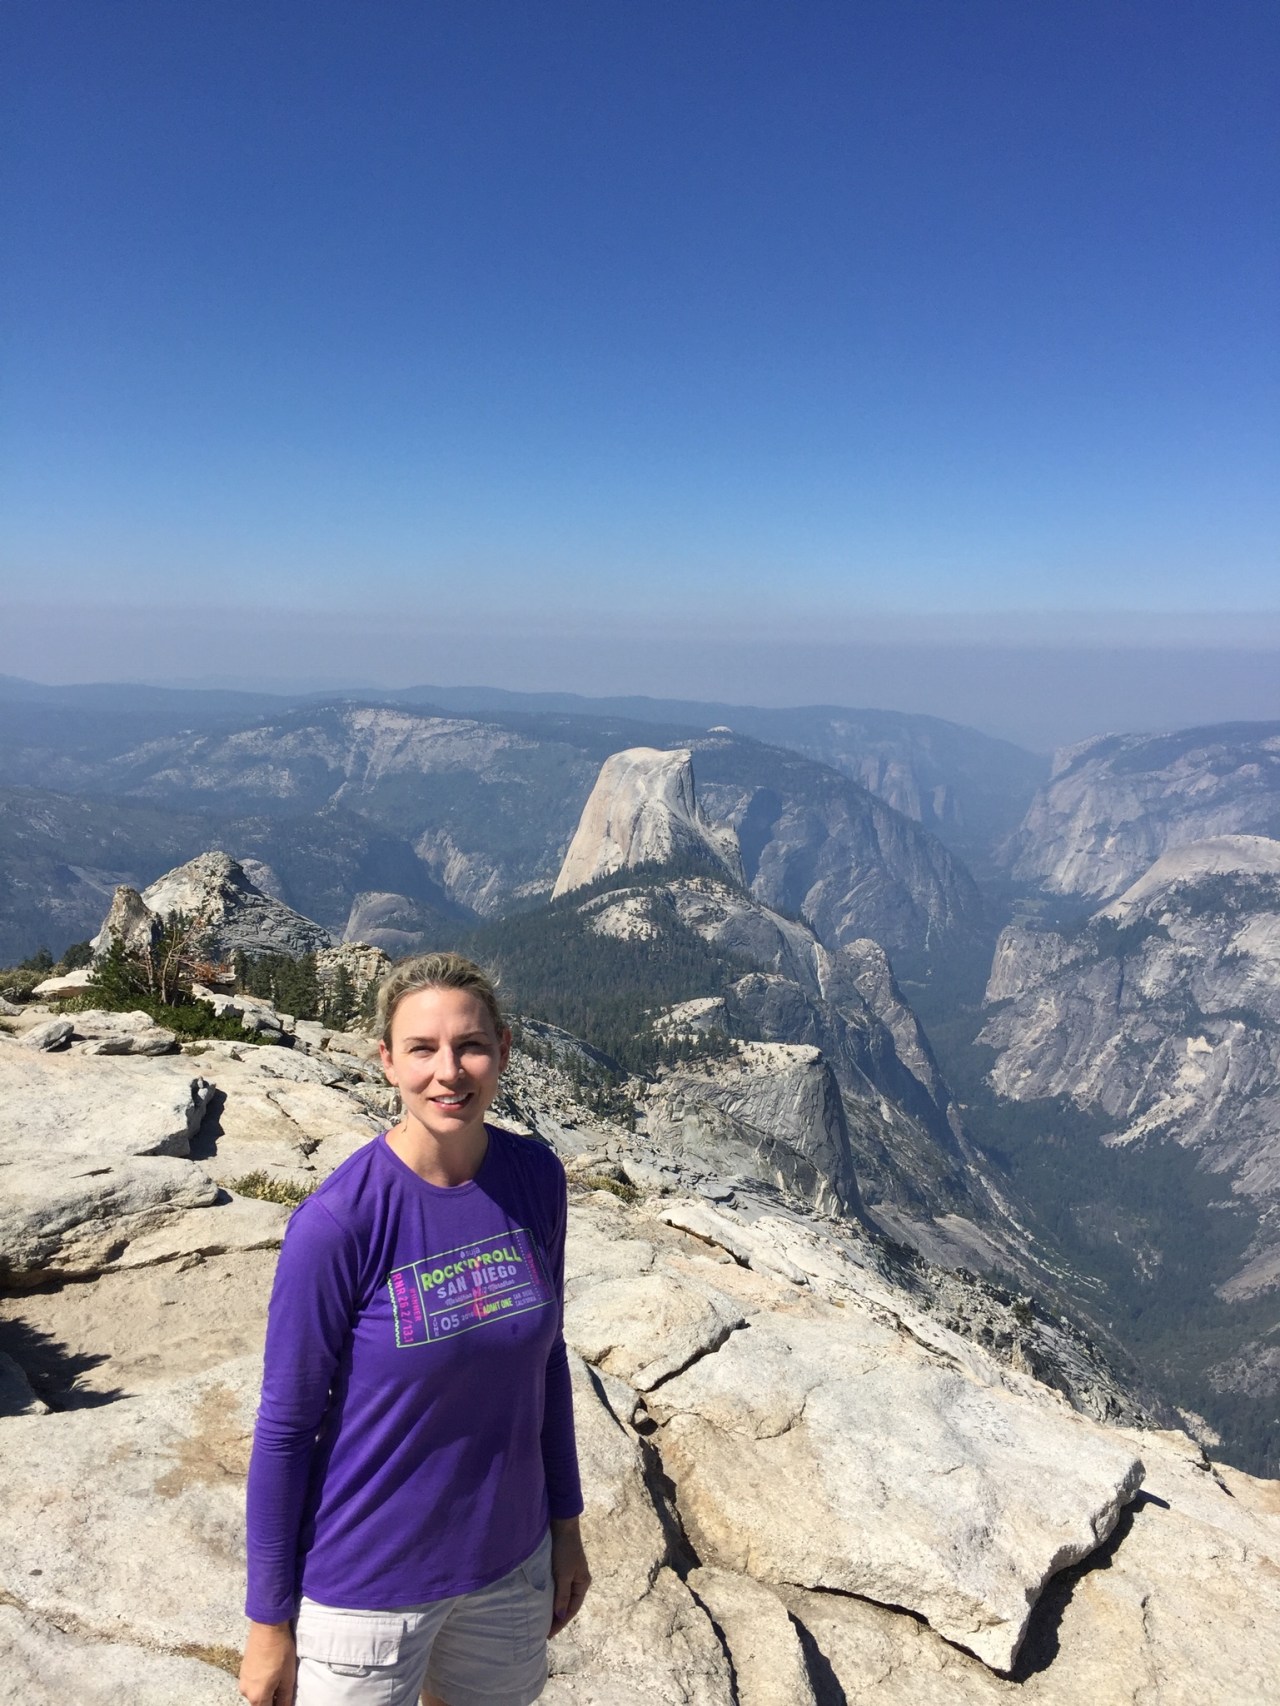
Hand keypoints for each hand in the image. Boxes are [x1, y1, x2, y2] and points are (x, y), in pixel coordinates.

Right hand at [239, 1620, 296, 1705]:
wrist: (267, 1626)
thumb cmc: (280, 1651)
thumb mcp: (288, 1677)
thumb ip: (285, 1698)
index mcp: (257, 1696)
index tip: (284, 1700)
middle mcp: (246, 1692)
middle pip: (260, 1704)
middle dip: (272, 1701)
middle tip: (284, 1691)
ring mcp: (242, 1681)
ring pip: (256, 1694)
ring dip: (267, 1692)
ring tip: (279, 1680)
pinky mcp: (242, 1670)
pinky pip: (252, 1684)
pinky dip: (261, 1684)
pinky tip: (271, 1673)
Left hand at [548, 1515, 590, 1636]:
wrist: (561, 1524)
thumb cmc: (564, 1549)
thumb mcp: (564, 1574)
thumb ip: (562, 1595)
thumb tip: (559, 1617)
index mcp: (582, 1583)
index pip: (571, 1609)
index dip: (560, 1623)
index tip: (548, 1635)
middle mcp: (577, 1580)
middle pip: (567, 1605)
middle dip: (556, 1618)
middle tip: (542, 1632)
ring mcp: (569, 1574)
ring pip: (560, 1597)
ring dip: (552, 1608)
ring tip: (541, 1621)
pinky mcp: (560, 1568)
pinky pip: (556, 1588)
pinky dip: (550, 1597)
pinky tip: (541, 1602)